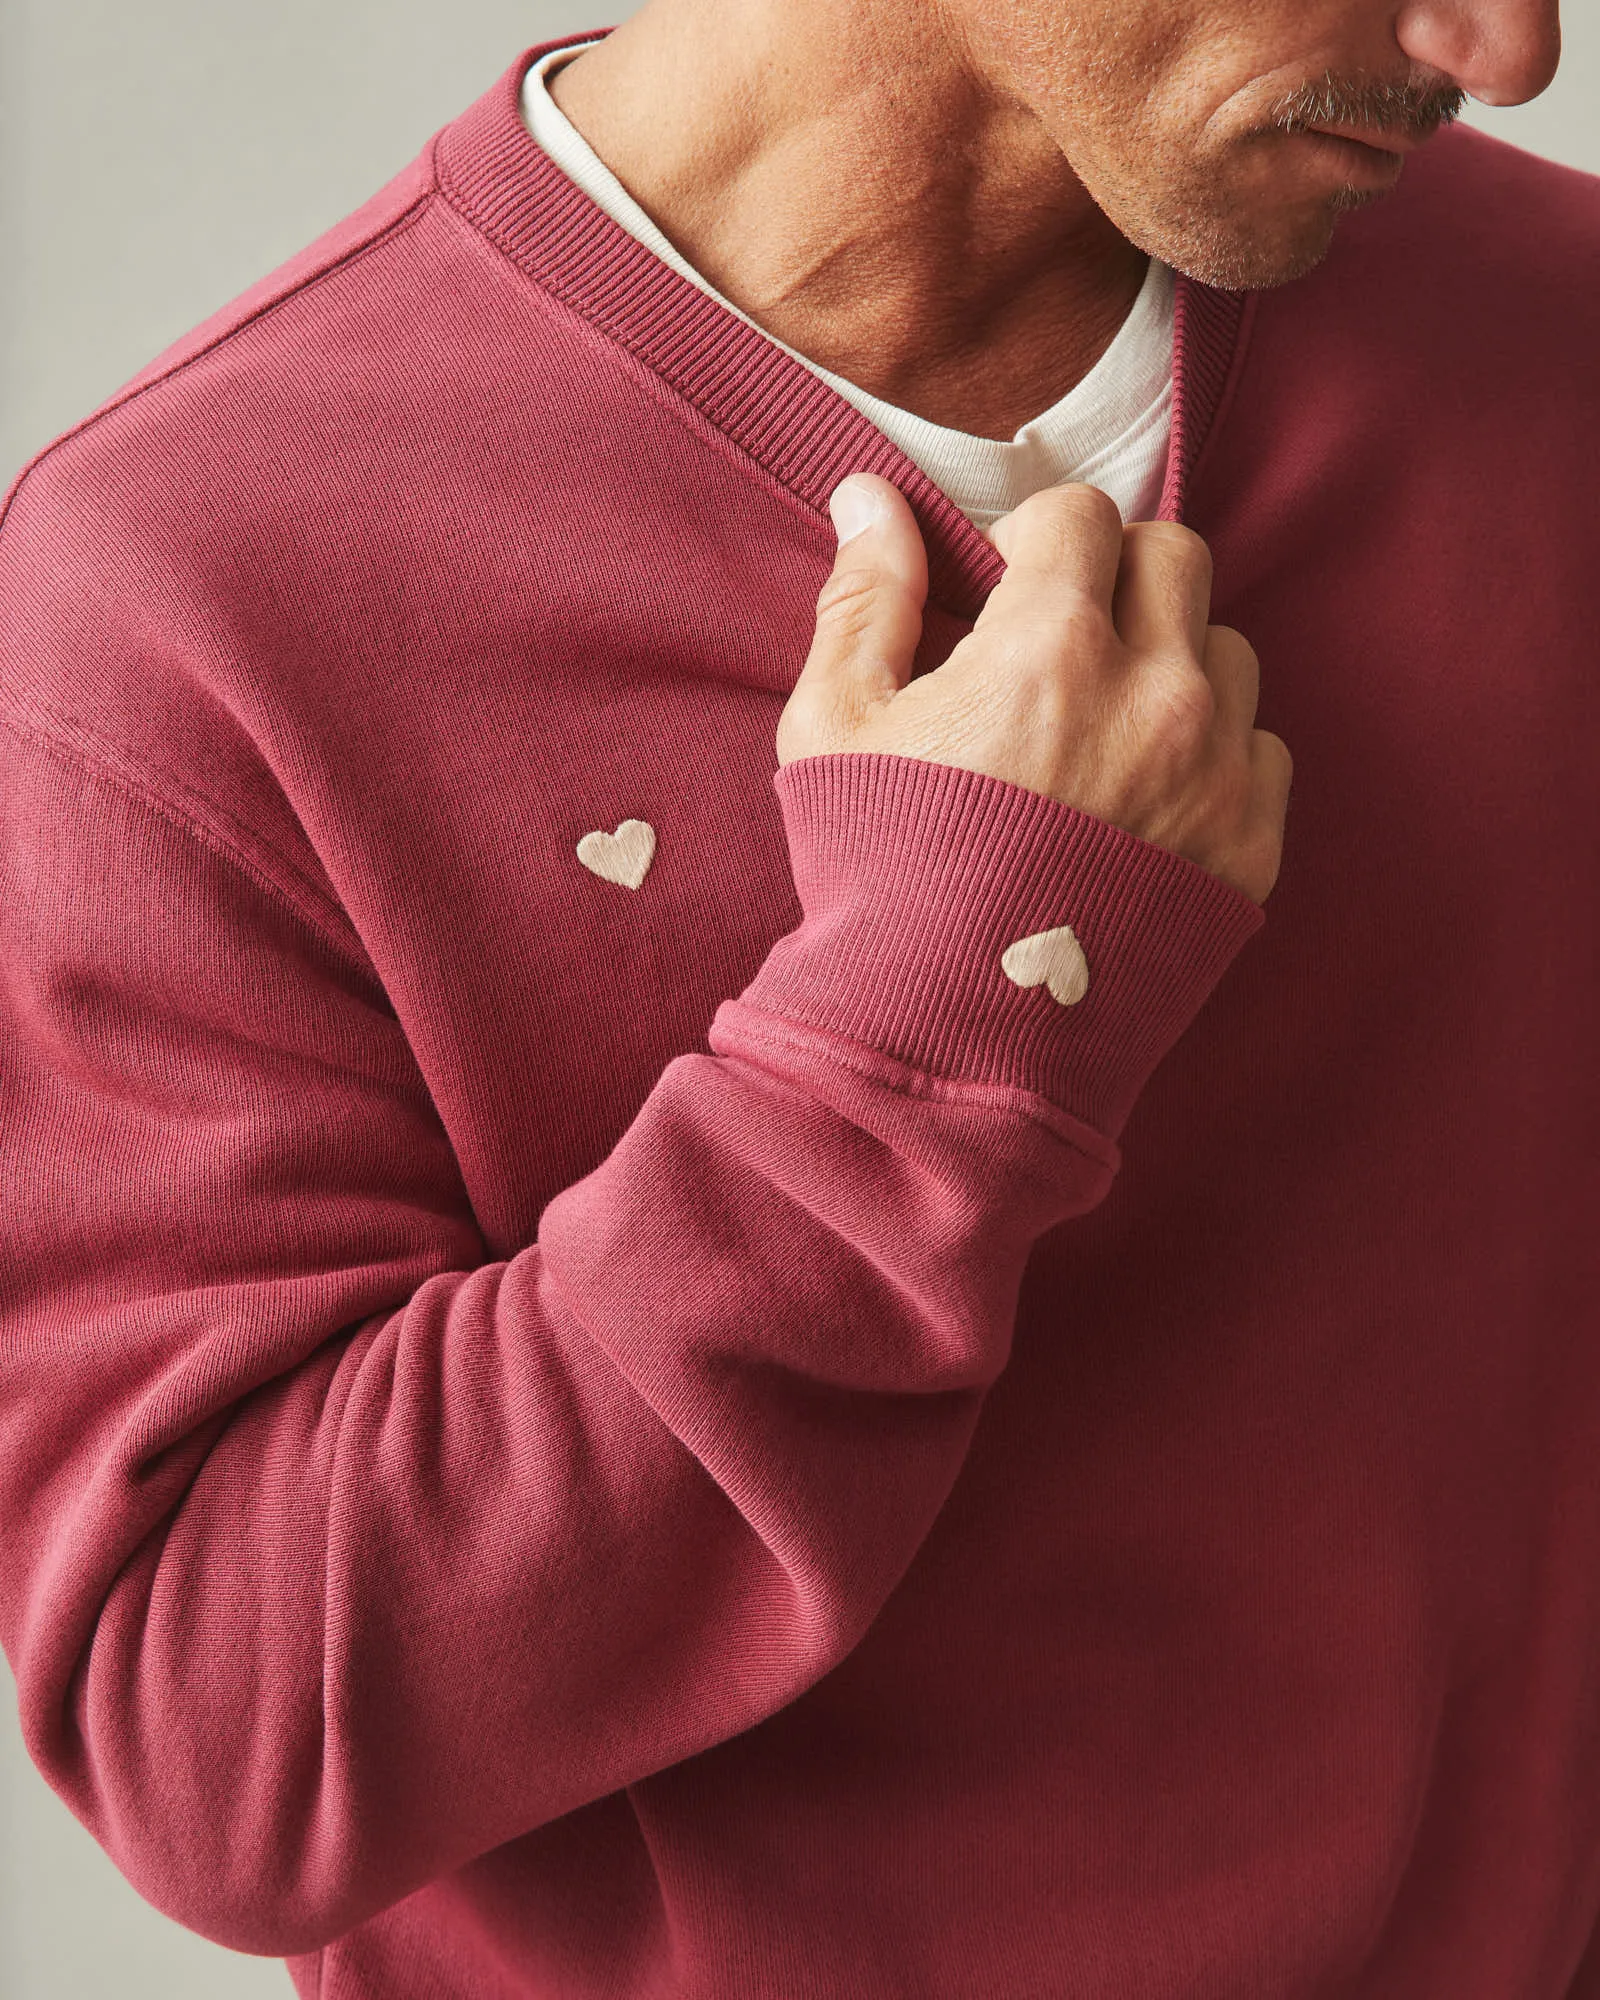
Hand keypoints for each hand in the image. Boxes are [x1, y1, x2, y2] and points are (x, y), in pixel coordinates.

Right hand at [777, 475, 1292, 905]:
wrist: (948, 1043)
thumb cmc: (878, 882)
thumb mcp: (834, 730)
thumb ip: (866, 598)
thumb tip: (870, 492)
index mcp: (1050, 648)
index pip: (1081, 513)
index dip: (1034, 542)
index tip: (1006, 594)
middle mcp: (1155, 695)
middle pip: (1176, 556)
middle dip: (1116, 577)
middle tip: (1061, 643)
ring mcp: (1216, 772)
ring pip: (1228, 650)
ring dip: (1171, 662)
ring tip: (1103, 730)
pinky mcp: (1252, 847)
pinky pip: (1264, 750)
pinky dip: (1214, 754)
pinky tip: (1142, 800)